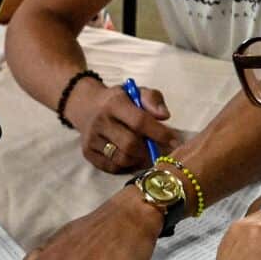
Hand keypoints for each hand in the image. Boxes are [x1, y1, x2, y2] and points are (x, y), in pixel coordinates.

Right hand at [67, 79, 181, 172]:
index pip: (139, 121)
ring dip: (137, 159)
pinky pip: (111, 167)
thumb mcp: (136, 92)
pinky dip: (125, 165)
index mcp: (114, 103)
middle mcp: (100, 121)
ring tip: (141, 152)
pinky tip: (128, 156)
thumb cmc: (119, 101)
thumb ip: (153, 100)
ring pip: (122, 159)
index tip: (173, 140)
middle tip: (154, 148)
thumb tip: (164, 116)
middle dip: (147, 149)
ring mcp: (91, 138)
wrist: (87, 106)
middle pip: (130, 145)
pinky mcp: (87, 152)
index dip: (159, 133)